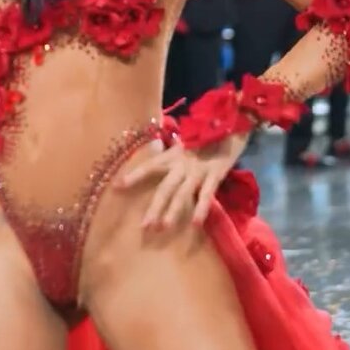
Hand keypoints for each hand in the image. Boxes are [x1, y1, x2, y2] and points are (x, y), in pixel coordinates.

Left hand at [115, 132, 247, 229]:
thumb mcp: (188, 143)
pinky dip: (201, 209)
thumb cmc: (210, 134)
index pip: (150, 165)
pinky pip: (206, 194)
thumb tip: (161, 164)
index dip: (134, 175)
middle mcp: (182, 163)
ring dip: (172, 211)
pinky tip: (195, 224)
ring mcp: (198, 169)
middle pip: (164, 187)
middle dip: (154, 207)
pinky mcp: (215, 174)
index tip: (116, 187)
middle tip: (144, 227)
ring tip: (162, 228)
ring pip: (181, 193)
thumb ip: (176, 155)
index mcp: (174, 155)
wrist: (233, 121)